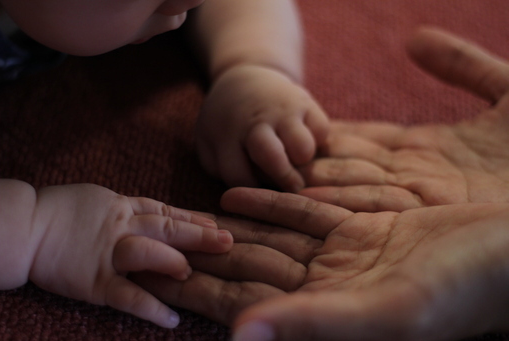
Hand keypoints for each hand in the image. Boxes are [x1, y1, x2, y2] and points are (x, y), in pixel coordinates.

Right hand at [28, 183, 232, 327]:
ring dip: (172, 262)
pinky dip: (150, 308)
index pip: (167, 212)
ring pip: (147, 253)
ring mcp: (108, 254)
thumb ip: (134, 206)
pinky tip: (171, 319)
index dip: (195, 218)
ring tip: (192, 273)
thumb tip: (165, 213)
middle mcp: (121, 228)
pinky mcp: (94, 282)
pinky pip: (127, 295)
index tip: (220, 224)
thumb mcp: (103, 198)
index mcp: (125, 208)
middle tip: (227, 242)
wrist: (26, 228)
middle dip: (198, 235)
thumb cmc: (65, 210)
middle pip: (166, 228)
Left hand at [135, 187, 508, 339]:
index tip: (154, 277)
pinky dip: (266, 205)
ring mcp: (340, 256)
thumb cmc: (462, 291)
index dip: (198, 290)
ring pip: (267, 240)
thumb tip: (240, 338)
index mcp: (324, 314)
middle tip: (155, 243)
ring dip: (225, 228)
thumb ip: (313, 324)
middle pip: (247, 269)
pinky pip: (300, 214)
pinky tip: (231, 195)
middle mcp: (326, 288)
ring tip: (182, 218)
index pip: (244, 301)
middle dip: (202, 257)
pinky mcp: (358, 229)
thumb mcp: (387, 310)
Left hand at [196, 64, 328, 191]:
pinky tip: (304, 142)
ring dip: (303, 161)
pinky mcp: (306, 102)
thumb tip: (248, 194)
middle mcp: (255, 122)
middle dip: (284, 181)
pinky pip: (321, 131)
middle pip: (273, 160)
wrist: (246, 80)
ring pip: (303, 148)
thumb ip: (220, 169)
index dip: (251, 192)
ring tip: (296, 161)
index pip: (240, 178)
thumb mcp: (209, 144)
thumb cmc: (228, 124)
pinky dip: (317, 141)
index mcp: (227, 136)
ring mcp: (282, 111)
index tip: (258, 192)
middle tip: (292, 190)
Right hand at [299, 27, 508, 210]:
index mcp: (432, 150)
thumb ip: (461, 63)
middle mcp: (419, 178)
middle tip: (276, 160)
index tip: (301, 132)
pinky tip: (305, 196)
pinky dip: (336, 205)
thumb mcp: (508, 88)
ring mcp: (421, 202)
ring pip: (355, 190)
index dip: (335, 136)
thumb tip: (414, 38)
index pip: (368, 141)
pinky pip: (373, 211)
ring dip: (316, 188)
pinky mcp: (428, 219)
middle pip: (353, 168)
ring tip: (283, 180)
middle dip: (314, 166)